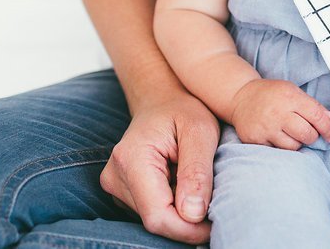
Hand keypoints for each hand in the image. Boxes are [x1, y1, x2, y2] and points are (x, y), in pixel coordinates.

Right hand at [100, 88, 219, 243]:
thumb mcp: (200, 131)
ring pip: (154, 219)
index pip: (158, 216)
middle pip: (155, 220)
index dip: (188, 229)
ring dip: (180, 212)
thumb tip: (193, 214)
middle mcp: (115, 175)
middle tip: (214, 201)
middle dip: (187, 220)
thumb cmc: (183, 110)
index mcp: (131, 160)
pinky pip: (150, 211)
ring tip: (196, 185)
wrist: (161, 99)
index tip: (215, 222)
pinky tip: (182, 185)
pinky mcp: (121, 190)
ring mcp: (114, 184)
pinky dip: (172, 205)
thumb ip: (197, 171)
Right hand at [230, 79, 329, 149]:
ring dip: (296, 143)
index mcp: (290, 97)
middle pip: (307, 134)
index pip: (317, 116)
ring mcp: (265, 127)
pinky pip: (277, 151)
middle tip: (307, 133)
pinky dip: (280, 146)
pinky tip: (276, 136)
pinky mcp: (255, 139)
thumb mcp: (293, 92)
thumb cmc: (271, 95)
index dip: (328, 129)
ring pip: (293, 146)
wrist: (240, 96)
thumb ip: (314, 106)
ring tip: (290, 134)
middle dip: (312, 137)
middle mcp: (277, 112)